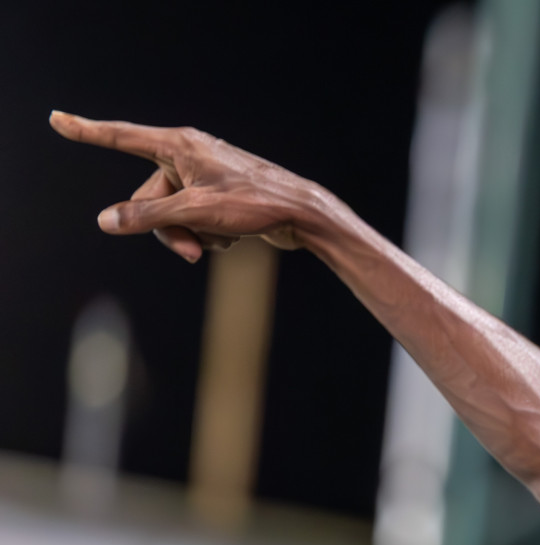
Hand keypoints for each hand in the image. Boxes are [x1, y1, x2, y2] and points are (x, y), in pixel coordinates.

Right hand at [49, 111, 328, 262]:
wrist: (303, 215)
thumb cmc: (254, 204)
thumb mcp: (194, 213)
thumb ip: (148, 217)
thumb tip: (107, 221)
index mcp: (179, 145)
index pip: (121, 137)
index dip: (88, 132)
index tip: (58, 120)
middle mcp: (190, 155)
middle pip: (150, 197)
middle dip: (166, 228)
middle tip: (191, 251)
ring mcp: (206, 176)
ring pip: (174, 214)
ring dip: (190, 235)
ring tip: (220, 241)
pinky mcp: (220, 197)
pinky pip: (196, 221)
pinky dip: (210, 234)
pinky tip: (235, 237)